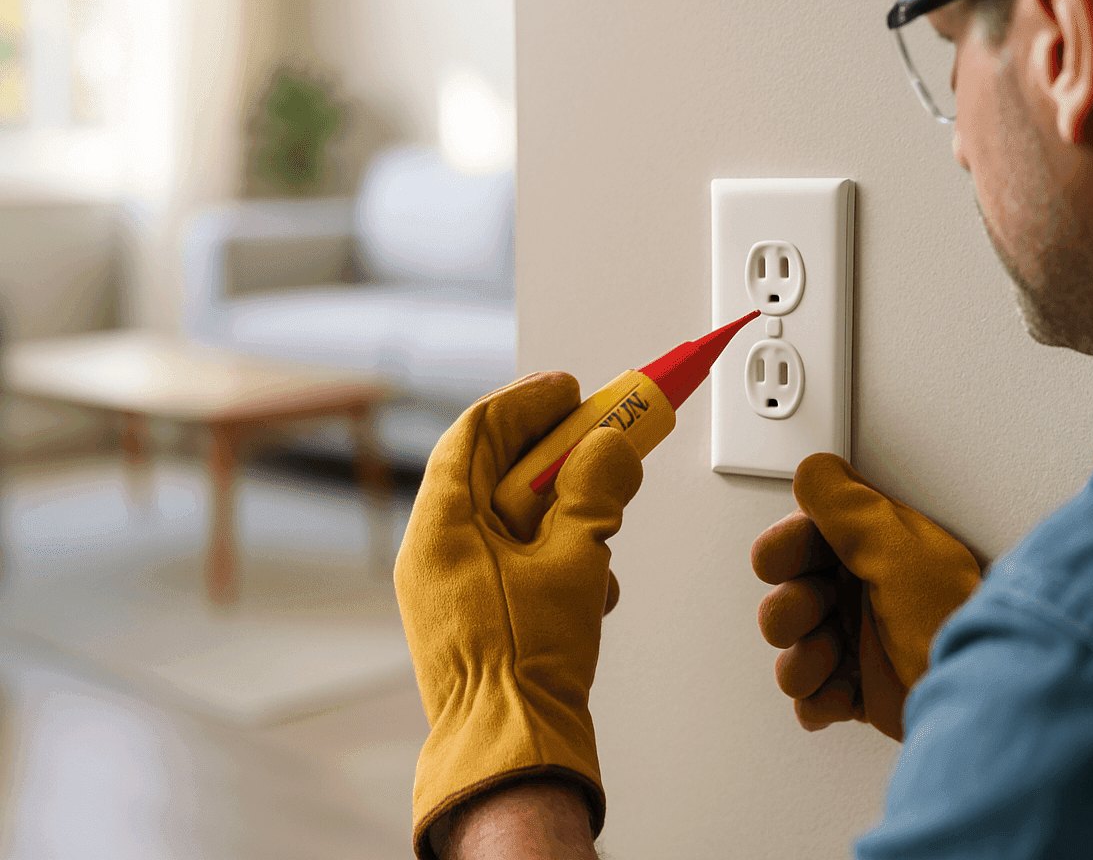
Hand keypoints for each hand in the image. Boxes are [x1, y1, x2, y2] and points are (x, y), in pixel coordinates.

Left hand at [394, 371, 641, 859]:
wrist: (515, 752)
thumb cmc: (525, 666)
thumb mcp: (574, 560)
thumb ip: (594, 493)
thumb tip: (608, 448)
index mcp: (439, 528)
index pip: (475, 433)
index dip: (527, 403)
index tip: (570, 389)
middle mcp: (435, 552)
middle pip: (494, 473)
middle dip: (557, 459)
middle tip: (601, 443)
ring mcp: (451, 586)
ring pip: (513, 519)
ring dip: (565, 515)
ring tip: (601, 532)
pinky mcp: (476, 615)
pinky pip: (516, 561)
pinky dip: (558, 558)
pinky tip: (591, 586)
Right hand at [751, 453, 982, 740]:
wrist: (987, 693)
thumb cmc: (955, 618)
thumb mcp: (901, 551)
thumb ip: (849, 508)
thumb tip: (814, 471)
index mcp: (870, 549)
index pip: (795, 540)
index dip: (785, 550)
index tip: (797, 559)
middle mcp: (860, 595)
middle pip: (784, 600)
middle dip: (793, 611)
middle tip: (820, 613)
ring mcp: (859, 647)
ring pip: (791, 654)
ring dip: (804, 662)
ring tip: (835, 661)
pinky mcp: (862, 694)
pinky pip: (811, 700)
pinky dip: (820, 702)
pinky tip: (844, 696)